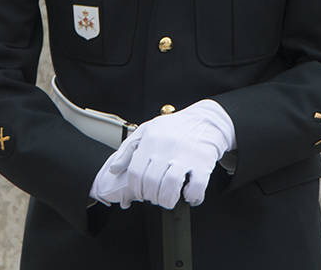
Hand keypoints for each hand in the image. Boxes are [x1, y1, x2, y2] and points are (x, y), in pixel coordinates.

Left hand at [90, 99, 233, 208]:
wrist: (207, 120)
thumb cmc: (175, 128)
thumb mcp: (148, 130)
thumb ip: (128, 149)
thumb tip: (114, 170)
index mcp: (151, 140)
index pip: (136, 173)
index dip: (137, 189)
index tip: (142, 193)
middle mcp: (167, 147)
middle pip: (151, 183)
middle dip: (151, 197)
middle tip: (156, 197)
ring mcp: (186, 155)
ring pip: (170, 187)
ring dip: (167, 200)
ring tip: (168, 200)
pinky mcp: (204, 162)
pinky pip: (196, 187)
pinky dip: (191, 197)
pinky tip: (189, 195)